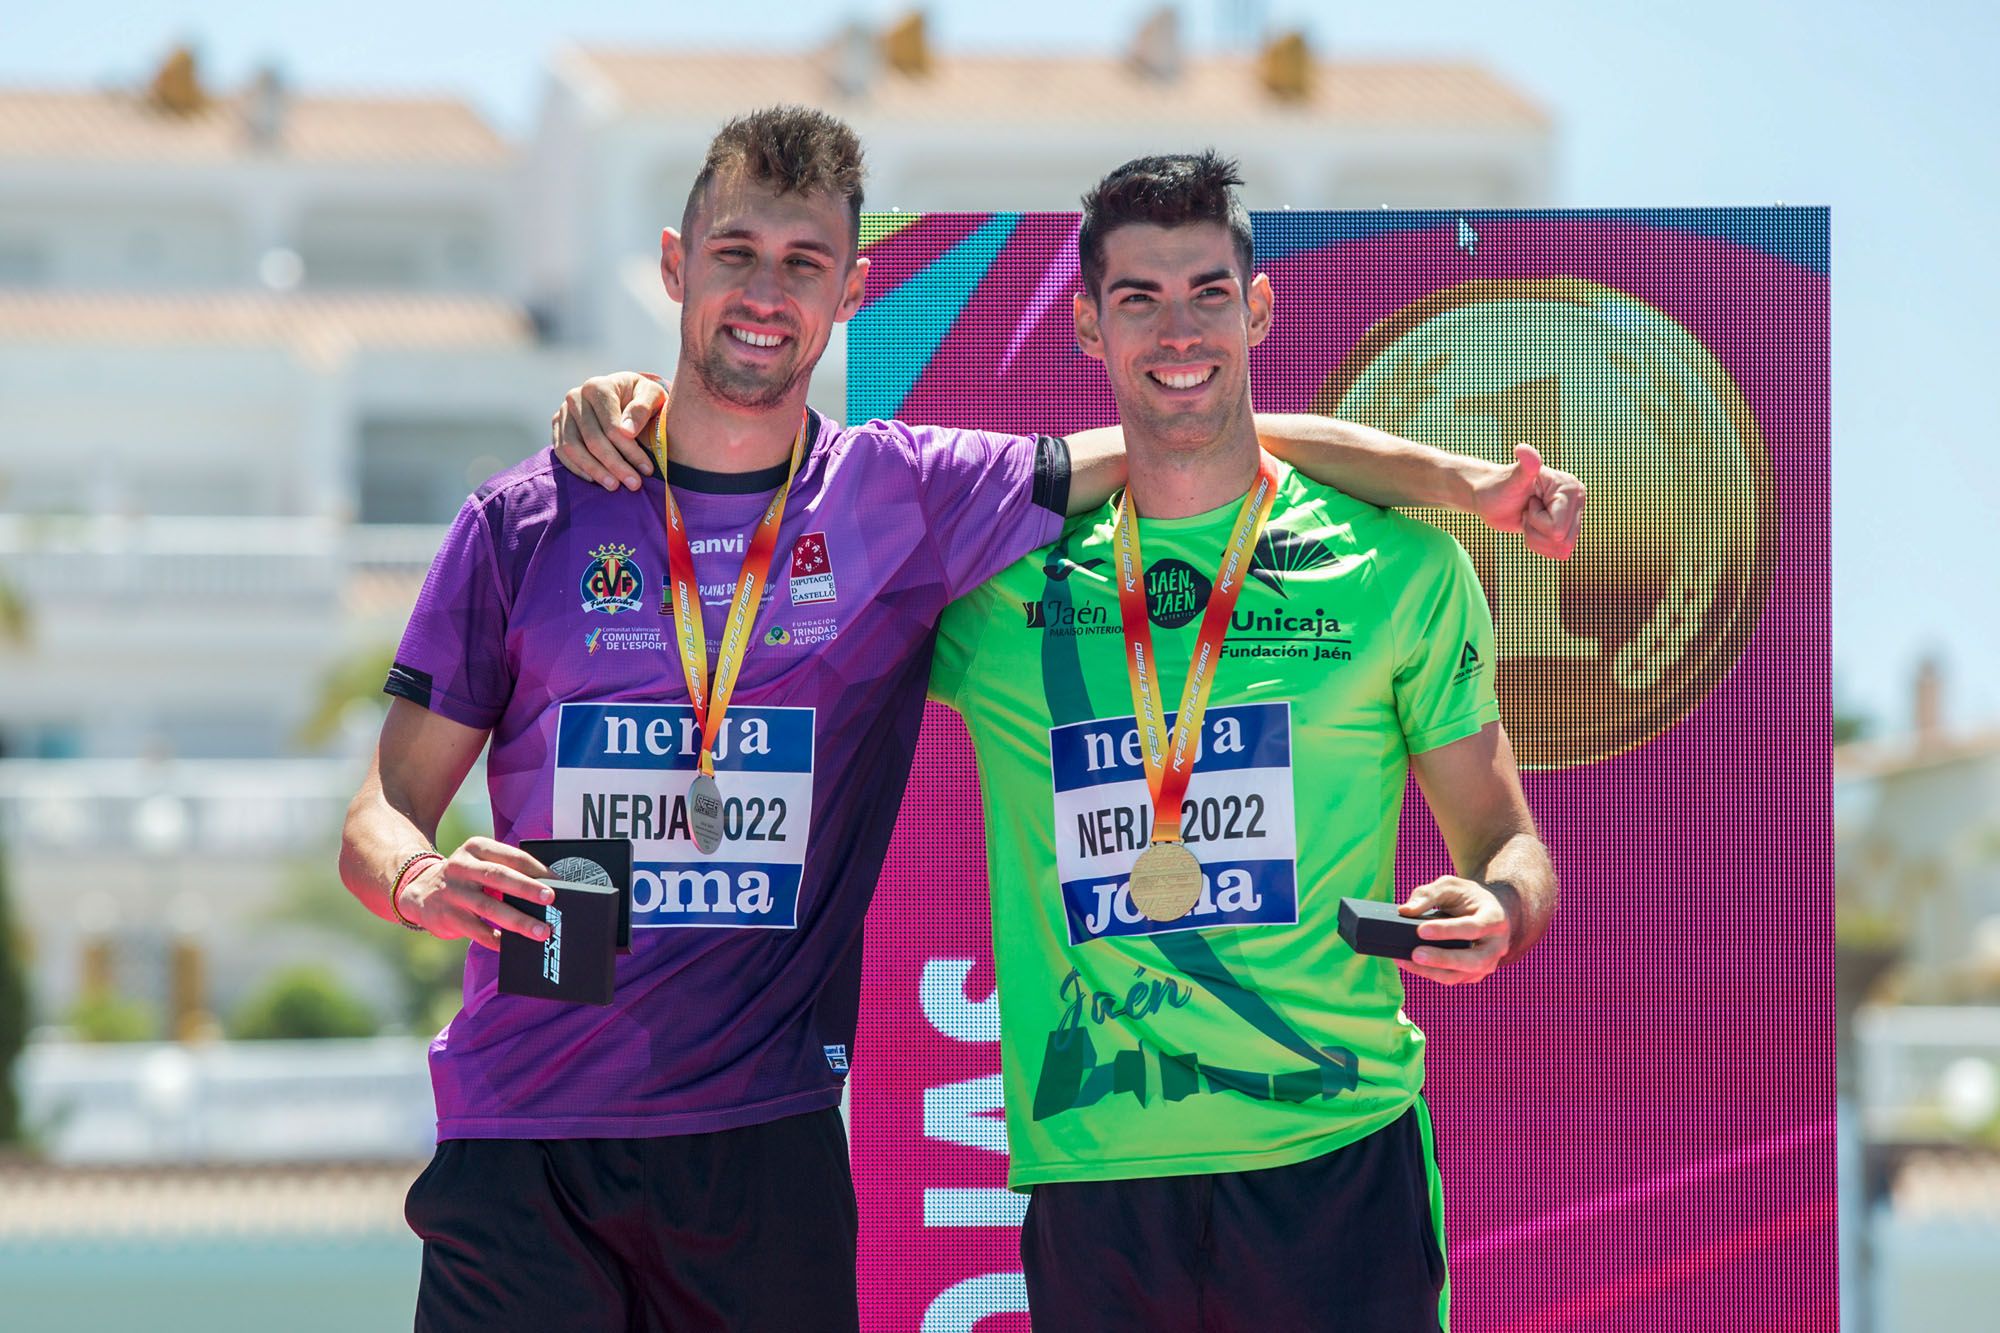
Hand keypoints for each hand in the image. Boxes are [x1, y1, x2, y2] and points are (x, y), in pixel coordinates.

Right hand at [400, 838, 553, 951]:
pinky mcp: (446, 915)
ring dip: (518, 920)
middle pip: (499, 876)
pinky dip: (496, 939)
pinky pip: (476, 930)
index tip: (561, 882)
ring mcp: (452, 891)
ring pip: (489, 907)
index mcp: (477, 848)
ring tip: (541, 931)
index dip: (538, 869)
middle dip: (527, 889)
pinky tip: (512, 946)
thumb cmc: (467, 878)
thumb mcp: (480, 864)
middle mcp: (462, 866)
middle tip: (552, 899)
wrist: (419, 891)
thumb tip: (548, 891)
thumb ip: (507, 871)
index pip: (512, 857)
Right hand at [551, 372, 669, 491]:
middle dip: (615, 464)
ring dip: (595, 470)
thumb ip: (642, 408)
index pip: (611, 424)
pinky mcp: (557, 426)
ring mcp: (563, 412)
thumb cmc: (640, 396)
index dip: (629, 449)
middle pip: (592, 438)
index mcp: (598, 386)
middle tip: (634, 484)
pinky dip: (577, 468)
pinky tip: (595, 479)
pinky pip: (561, 451)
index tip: (647, 469)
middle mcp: (576, 397)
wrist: (622, 393)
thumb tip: (627, 431)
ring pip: (573, 447)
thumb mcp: (652, 395)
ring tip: (614, 486)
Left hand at [1393, 876, 1512, 984]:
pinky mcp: (1474, 974)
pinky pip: (1452, 978)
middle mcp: (1496, 945)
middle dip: (1442, 959)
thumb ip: (1428, 894)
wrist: (1487, 910)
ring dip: (1431, 971)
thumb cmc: (1467, 896)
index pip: (1472, 928)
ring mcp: (1488, 963)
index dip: (1446, 930)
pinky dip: (1429, 973)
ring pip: (1460, 975)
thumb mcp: (1450, 885)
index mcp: (1494, 919)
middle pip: (1472, 960)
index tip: (1421, 930)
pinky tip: (1409, 964)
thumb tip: (1405, 911)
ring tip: (1404, 960)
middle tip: (1415, 954)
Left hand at [1468, 443, 1583, 559]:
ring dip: (1538, 539)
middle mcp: (1577, 499)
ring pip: (1562, 549)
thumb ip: (1524, 467)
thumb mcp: (1511, 480)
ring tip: (1529, 517)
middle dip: (1537, 531)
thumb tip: (1524, 449)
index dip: (1536, 521)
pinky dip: (1540, 544)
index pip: (1557, 528)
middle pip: (1562, 541)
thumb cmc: (1497, 487)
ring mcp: (1574, 514)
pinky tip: (1533, 526)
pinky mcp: (1567, 527)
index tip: (1528, 502)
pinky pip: (1559, 552)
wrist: (1491, 498)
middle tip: (1527, 511)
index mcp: (1570, 487)